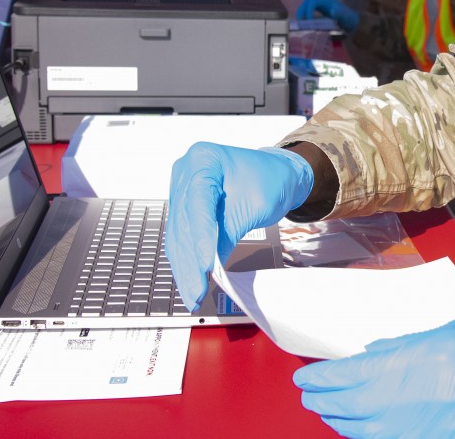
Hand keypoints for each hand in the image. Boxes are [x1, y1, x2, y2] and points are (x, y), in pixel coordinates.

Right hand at [165, 144, 313, 309]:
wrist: (277, 173)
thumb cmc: (270, 180)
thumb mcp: (254, 205)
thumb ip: (228, 232)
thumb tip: (208, 267)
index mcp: (203, 159)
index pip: (197, 202)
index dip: (200, 236)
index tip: (205, 265)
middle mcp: (185, 170)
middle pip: (183, 222)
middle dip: (189, 261)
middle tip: (196, 292)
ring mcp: (181, 188)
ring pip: (178, 234)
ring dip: (184, 267)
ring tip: (192, 295)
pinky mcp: (184, 205)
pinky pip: (181, 236)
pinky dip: (186, 260)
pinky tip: (190, 281)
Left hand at [294, 318, 454, 438]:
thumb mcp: (450, 332)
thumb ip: (408, 346)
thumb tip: (376, 353)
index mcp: (414, 361)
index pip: (351, 374)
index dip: (323, 379)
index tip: (307, 378)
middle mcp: (413, 398)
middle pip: (351, 406)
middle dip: (326, 401)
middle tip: (311, 394)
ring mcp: (423, 427)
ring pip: (365, 431)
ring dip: (342, 421)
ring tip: (330, 413)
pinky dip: (371, 437)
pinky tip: (363, 431)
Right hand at [297, 0, 359, 31]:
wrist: (352, 21)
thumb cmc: (349, 19)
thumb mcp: (345, 16)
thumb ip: (339, 13)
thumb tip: (332, 10)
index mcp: (327, 0)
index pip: (312, 2)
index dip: (308, 10)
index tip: (308, 21)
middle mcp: (322, 0)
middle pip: (307, 2)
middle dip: (302, 11)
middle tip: (300, 22)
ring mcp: (321, 3)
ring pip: (306, 5)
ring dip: (302, 12)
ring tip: (300, 23)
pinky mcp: (320, 8)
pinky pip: (309, 9)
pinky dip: (305, 14)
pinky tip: (304, 22)